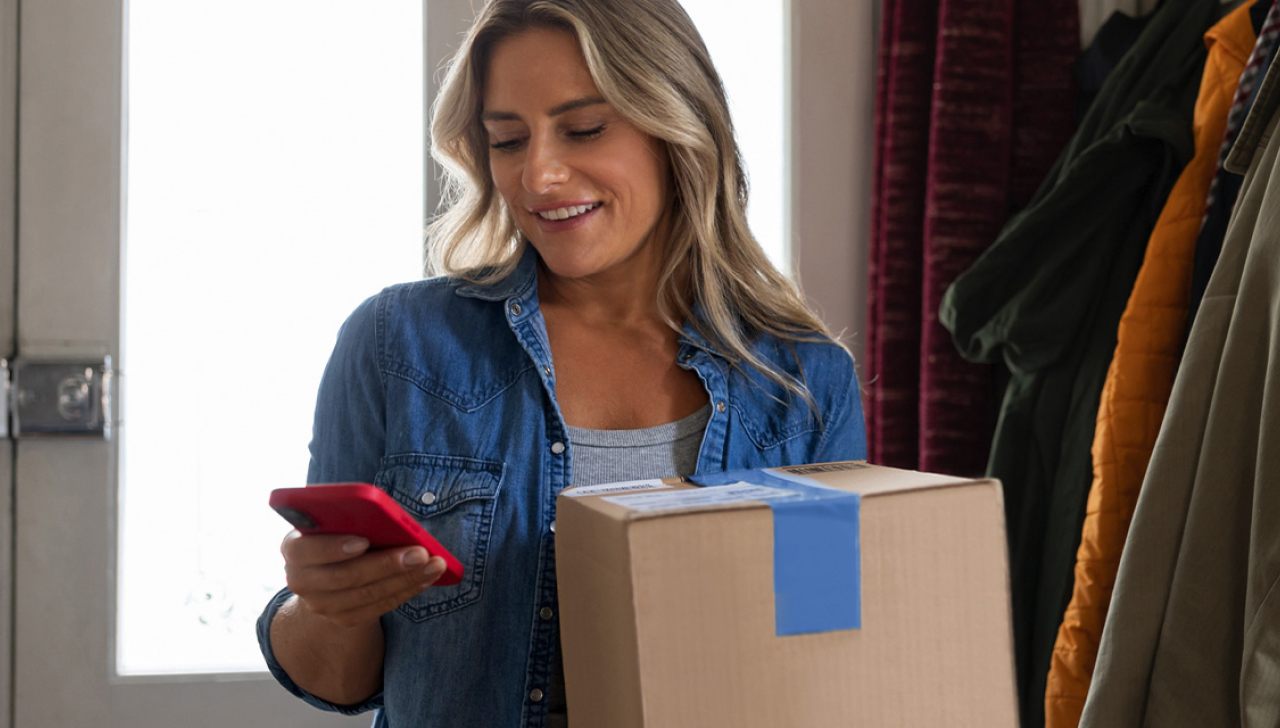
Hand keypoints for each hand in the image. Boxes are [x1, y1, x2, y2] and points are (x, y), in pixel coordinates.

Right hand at [281, 531, 448, 627]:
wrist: (328, 574)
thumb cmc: (340, 534)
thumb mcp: (338, 521)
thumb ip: (352, 517)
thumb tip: (388, 518)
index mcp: (294, 547)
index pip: (305, 549)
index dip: (333, 546)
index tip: (363, 540)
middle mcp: (300, 579)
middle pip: (345, 576)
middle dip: (387, 564)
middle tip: (420, 552)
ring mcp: (320, 604)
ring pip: (366, 595)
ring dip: (405, 579)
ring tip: (435, 565)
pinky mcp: (343, 619)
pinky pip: (377, 608)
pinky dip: (405, 592)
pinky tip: (427, 578)